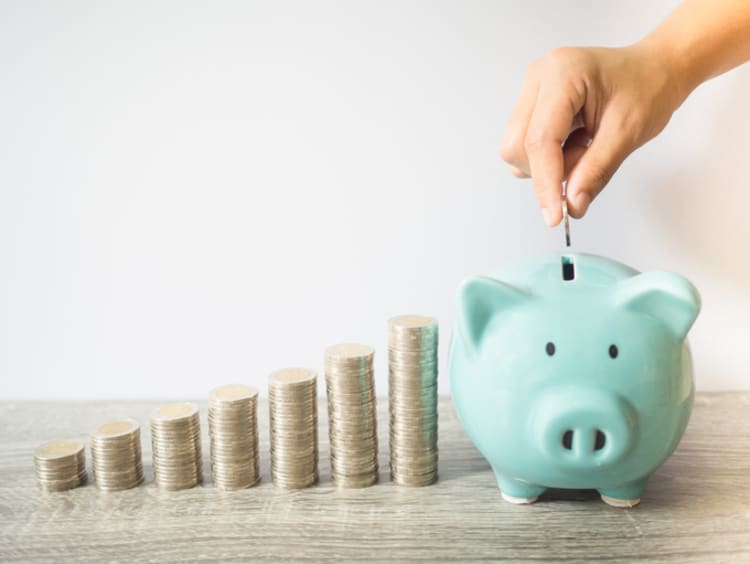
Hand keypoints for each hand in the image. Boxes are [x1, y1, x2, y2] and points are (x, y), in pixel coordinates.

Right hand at [500, 44, 684, 225]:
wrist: (654, 70)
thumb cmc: (647, 88)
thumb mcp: (628, 133)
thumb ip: (596, 171)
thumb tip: (572, 205)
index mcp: (562, 73)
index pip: (539, 139)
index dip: (545, 182)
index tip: (555, 216)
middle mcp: (539, 76)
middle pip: (517, 146)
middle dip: (548, 170)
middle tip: (586, 160)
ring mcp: (532, 89)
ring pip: (517, 149)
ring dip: (549, 164)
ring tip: (584, 145)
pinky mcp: (532, 103)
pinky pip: (525, 145)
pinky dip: (549, 157)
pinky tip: (574, 141)